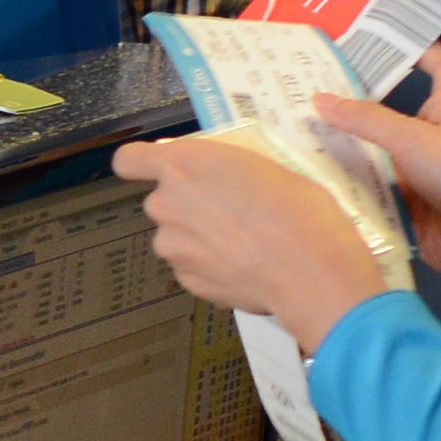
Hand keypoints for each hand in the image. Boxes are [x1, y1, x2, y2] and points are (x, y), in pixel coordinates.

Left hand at [110, 136, 386, 353]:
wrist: (310, 268)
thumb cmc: (296, 209)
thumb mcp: (261, 164)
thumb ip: (221, 167)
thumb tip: (214, 172)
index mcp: (182, 165)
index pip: (129, 160)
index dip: (140, 165)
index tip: (154, 169)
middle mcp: (167, 204)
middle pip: (162, 201)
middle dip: (187, 206)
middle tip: (229, 211)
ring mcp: (173, 246)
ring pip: (177, 238)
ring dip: (199, 238)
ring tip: (243, 242)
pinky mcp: (188, 280)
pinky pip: (192, 267)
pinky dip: (211, 266)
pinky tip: (245, 264)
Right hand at [313, 47, 440, 308]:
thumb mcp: (413, 140)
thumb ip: (366, 120)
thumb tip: (318, 99)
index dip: (421, 48)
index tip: (383, 38)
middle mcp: (435, 136)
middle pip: (391, 112)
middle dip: (354, 103)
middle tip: (304, 88)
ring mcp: (422, 174)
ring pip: (377, 154)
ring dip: (343, 147)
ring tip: (293, 131)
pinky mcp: (411, 207)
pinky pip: (374, 191)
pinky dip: (347, 186)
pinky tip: (309, 178)